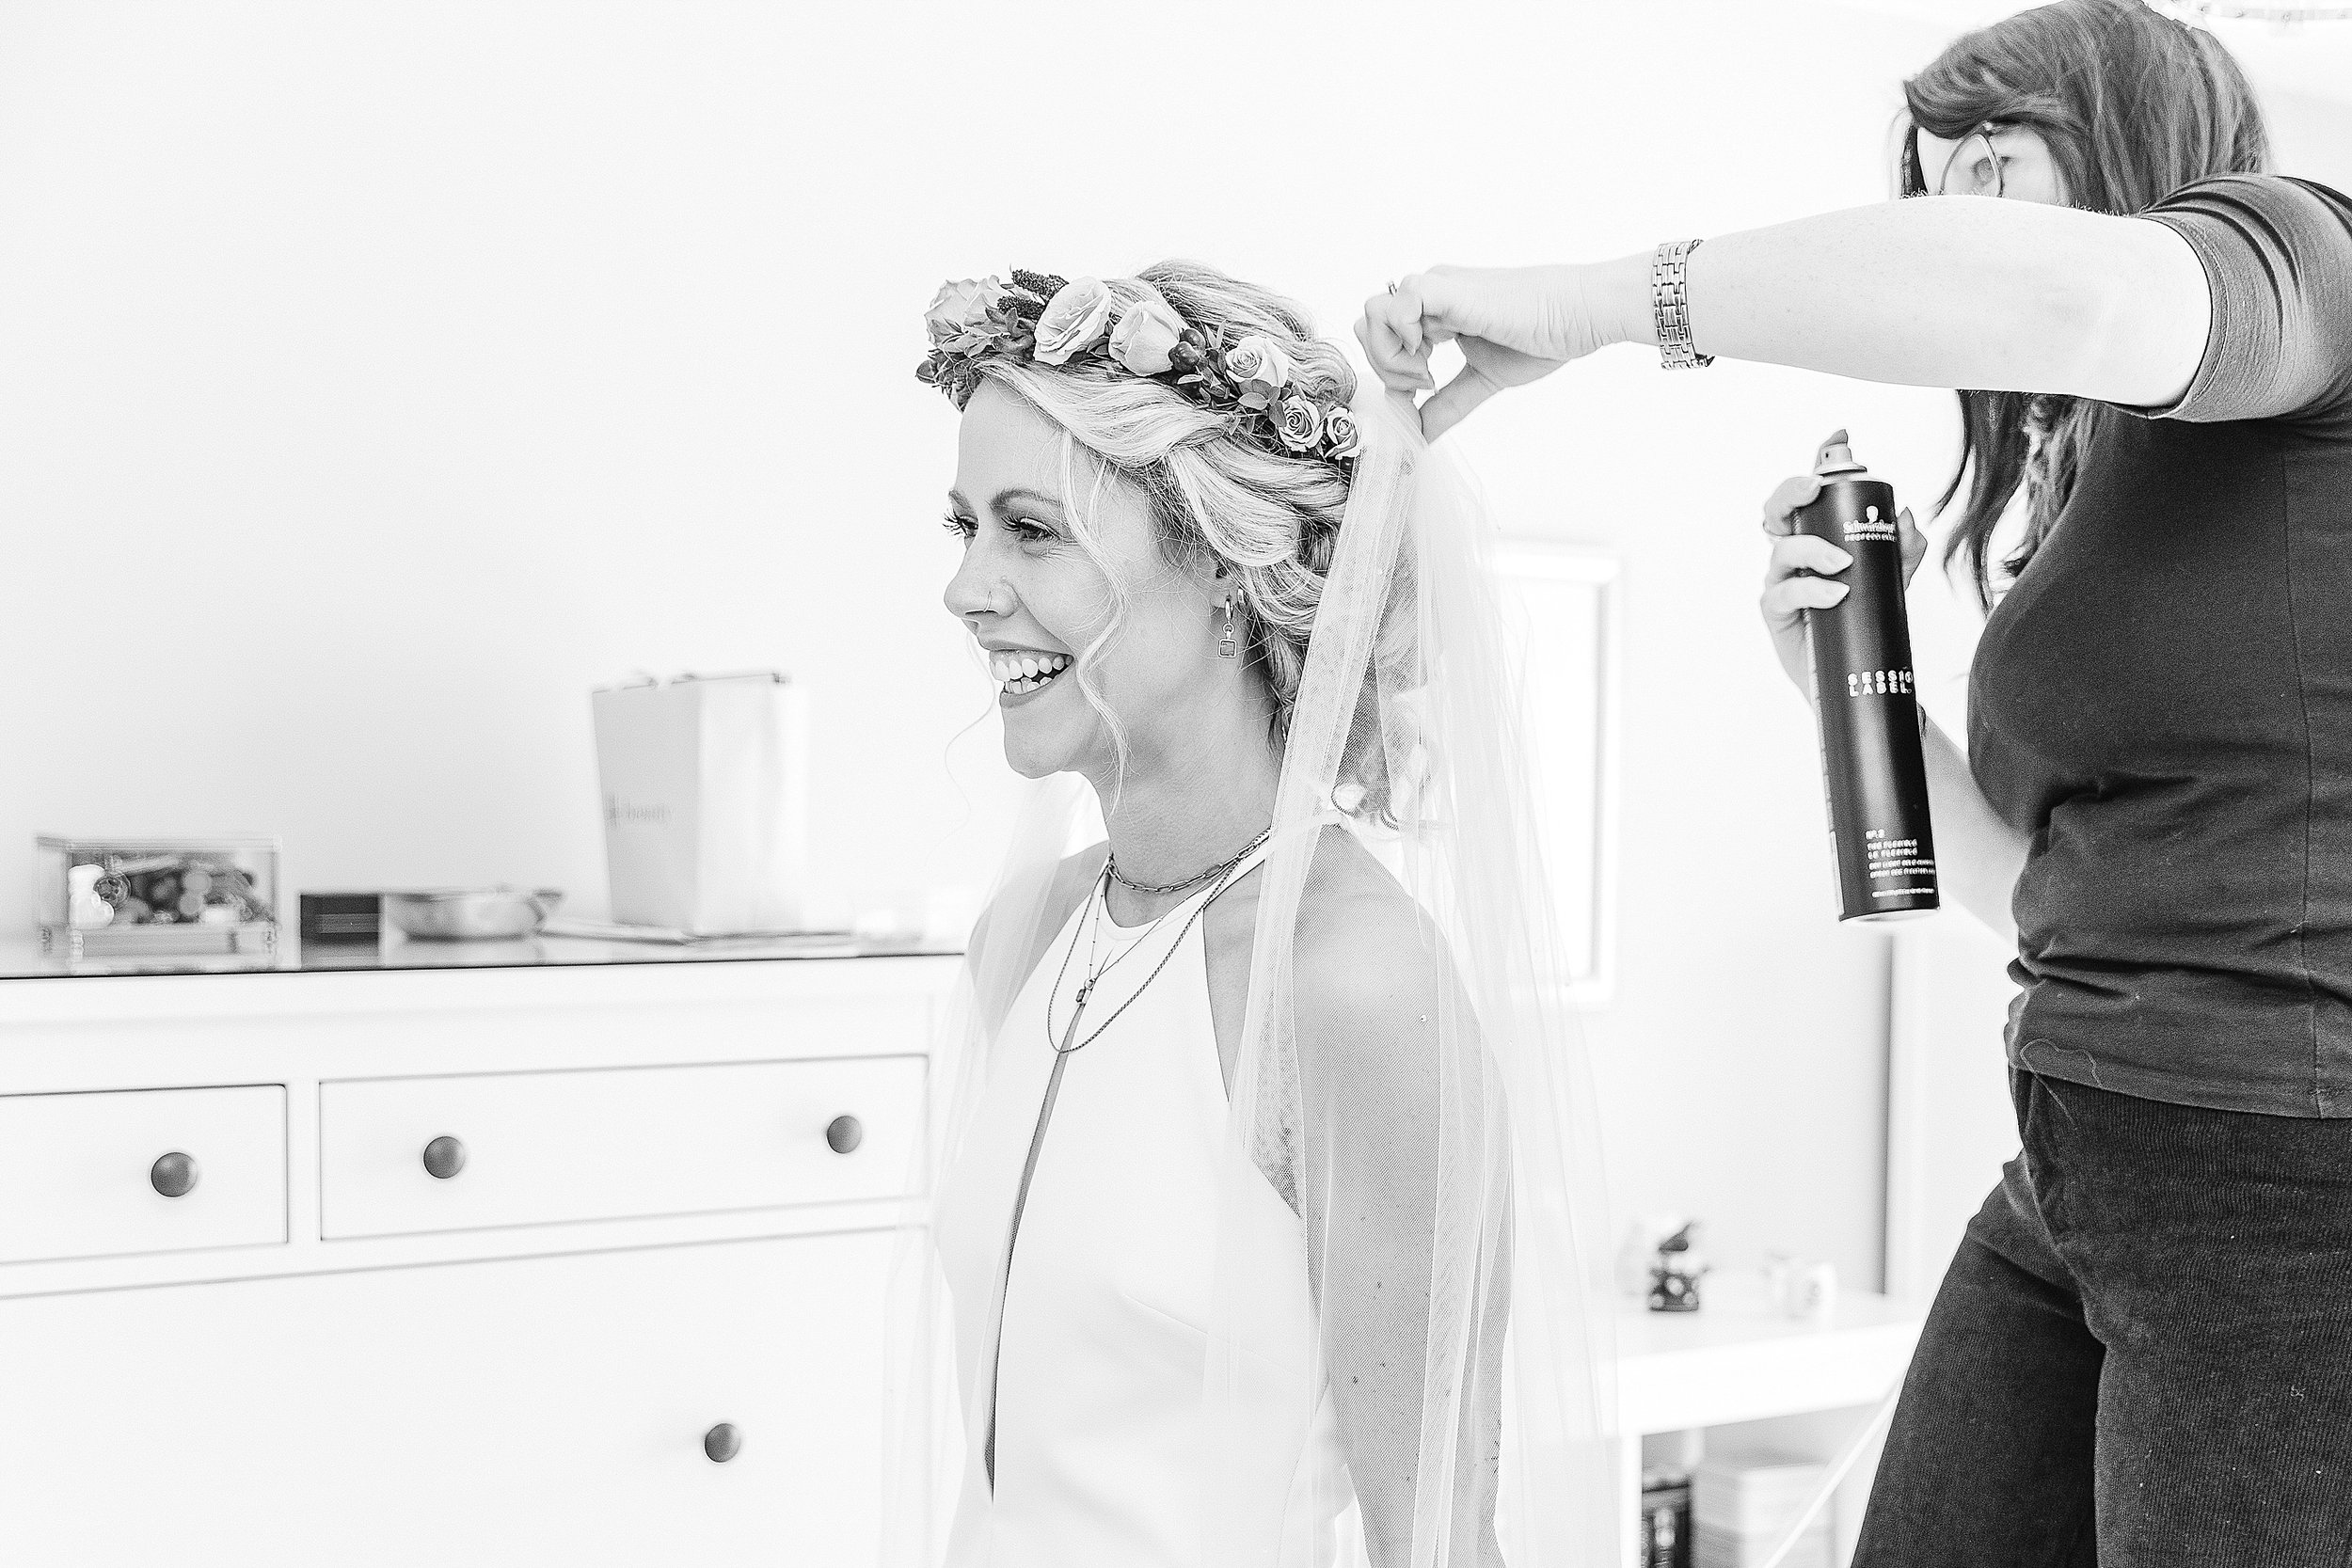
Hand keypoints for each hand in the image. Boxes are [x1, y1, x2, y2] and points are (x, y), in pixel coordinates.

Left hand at [1355, 265, 1613, 442]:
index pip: (1380, 336)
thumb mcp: (1483, 379)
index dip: (1389, 370)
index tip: (1422, 391)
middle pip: (1368, 325)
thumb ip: (1448, 404)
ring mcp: (1436, 288)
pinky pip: (1398, 301)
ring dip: (1390, 353)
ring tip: (1426, 371)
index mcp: (1434, 312)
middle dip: (1384, 364)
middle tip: (1422, 382)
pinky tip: (1431, 355)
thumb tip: (1420, 436)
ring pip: (1374, 313)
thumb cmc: (1541, 336)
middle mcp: (1429, 295)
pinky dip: (1403, 335)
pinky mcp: (1447, 287)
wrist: (1579, 315)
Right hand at [1759, 431, 1927, 697]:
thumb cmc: (1863, 620)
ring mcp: (1783, 580)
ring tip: (1841, 564)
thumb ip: (1903, 549)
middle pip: (1779, 508)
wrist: (1854, 675)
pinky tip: (1834, 593)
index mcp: (1819, 535)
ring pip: (1782, 548)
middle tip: (1816, 488)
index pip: (1815, 493)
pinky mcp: (1776, 611)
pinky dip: (1810, 589)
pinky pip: (1783, 591)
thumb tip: (1904, 516)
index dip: (1822, 460)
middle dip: (1793, 490)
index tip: (1840, 438)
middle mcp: (1796, 552)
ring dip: (1812, 548)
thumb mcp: (1894, 581)